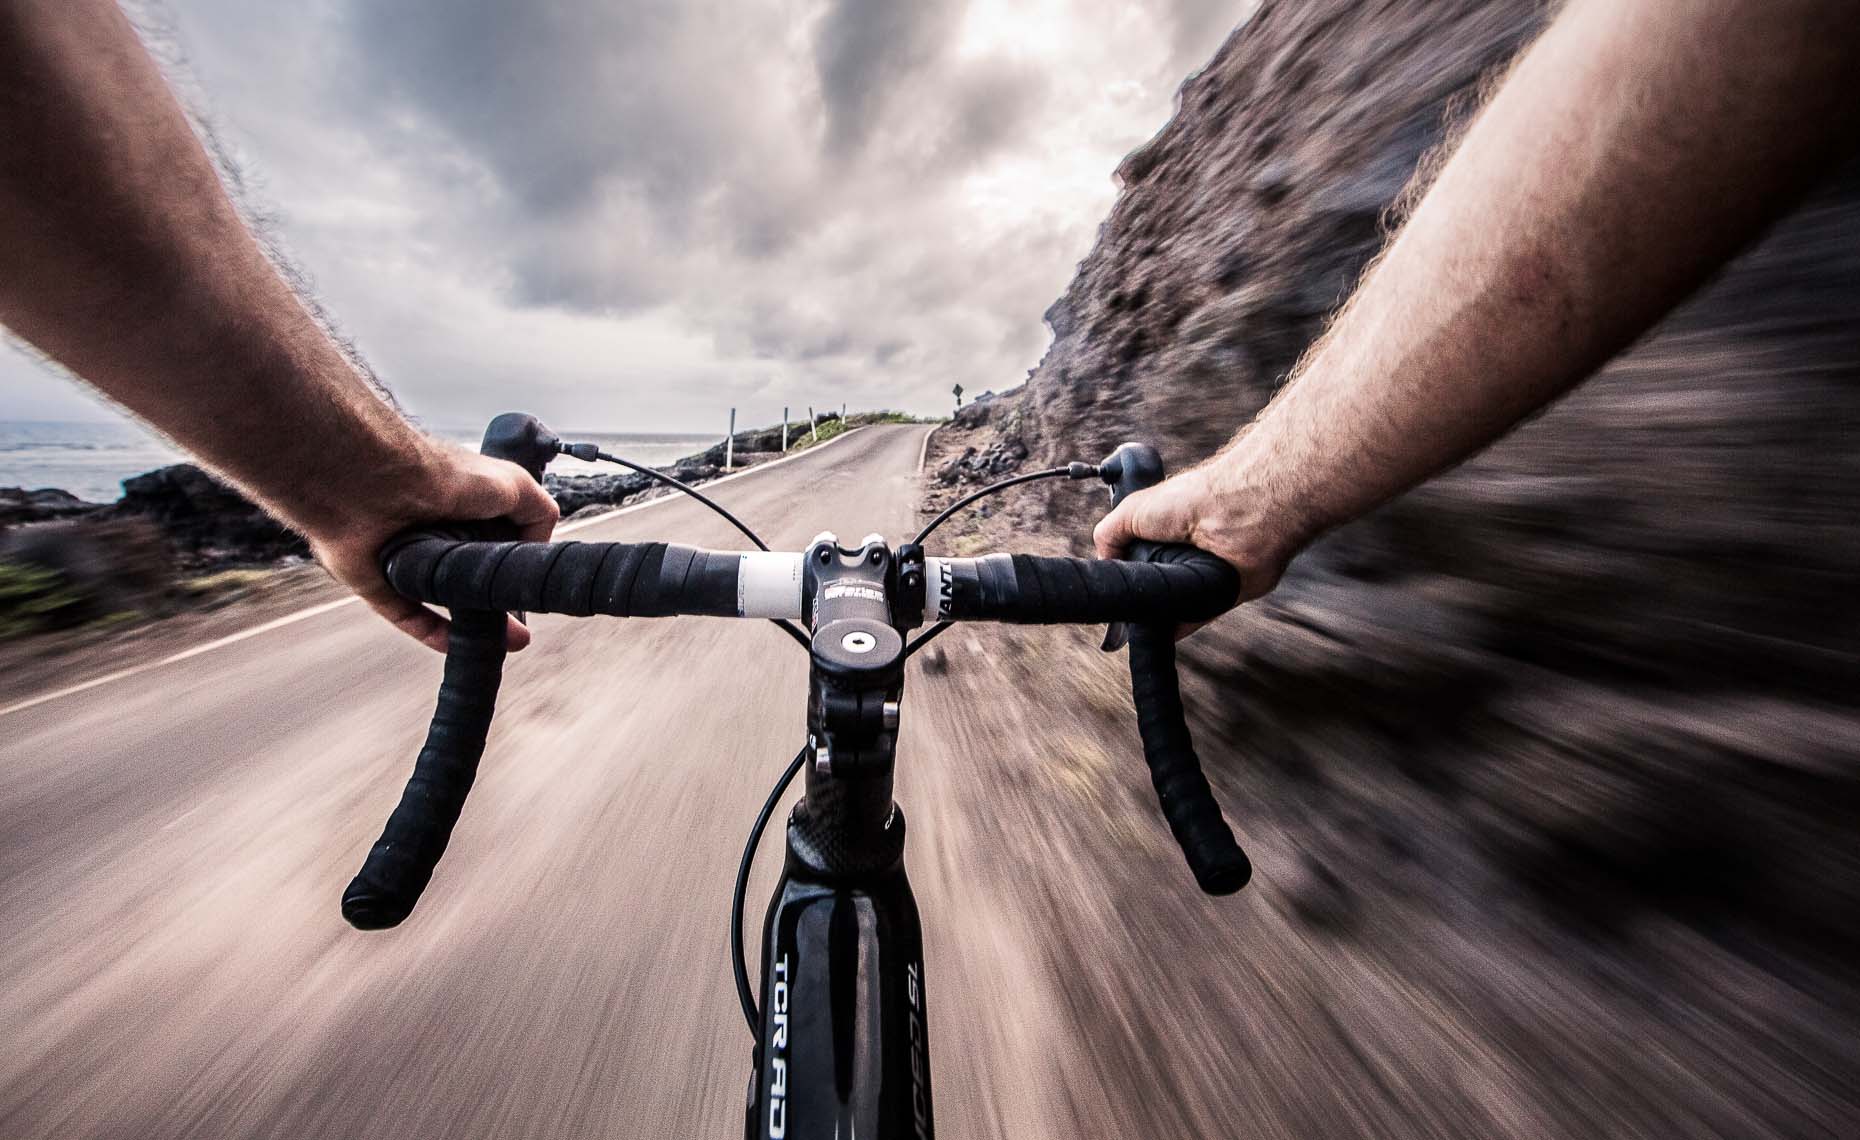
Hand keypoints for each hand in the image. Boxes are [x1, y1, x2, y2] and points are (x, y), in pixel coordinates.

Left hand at [304, 440, 559, 651]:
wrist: (374, 483)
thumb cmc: (439, 474)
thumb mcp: (513, 484)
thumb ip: (538, 511)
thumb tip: (540, 549)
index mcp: (467, 505)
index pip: (498, 539)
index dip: (517, 562)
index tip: (533, 586)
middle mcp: (437, 530)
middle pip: (472, 575)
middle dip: (498, 601)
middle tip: (520, 623)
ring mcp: (408, 559)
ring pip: (444, 599)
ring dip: (473, 624)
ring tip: (502, 642)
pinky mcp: (380, 583)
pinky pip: (407, 617)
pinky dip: (432, 634)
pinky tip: (457, 646)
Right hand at [1092, 460, 1299, 634]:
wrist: (1237, 515)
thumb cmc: (1192, 500)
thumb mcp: (1132, 509)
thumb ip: (1110, 534)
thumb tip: (1104, 562)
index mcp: (1164, 531)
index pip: (1137, 559)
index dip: (1124, 571)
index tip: (1112, 586)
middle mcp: (1183, 554)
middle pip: (1152, 586)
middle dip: (1139, 595)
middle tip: (1127, 602)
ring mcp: (1201, 577)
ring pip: (1170, 606)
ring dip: (1157, 612)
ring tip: (1145, 612)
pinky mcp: (1220, 597)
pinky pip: (1193, 620)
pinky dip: (1176, 629)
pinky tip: (1159, 632)